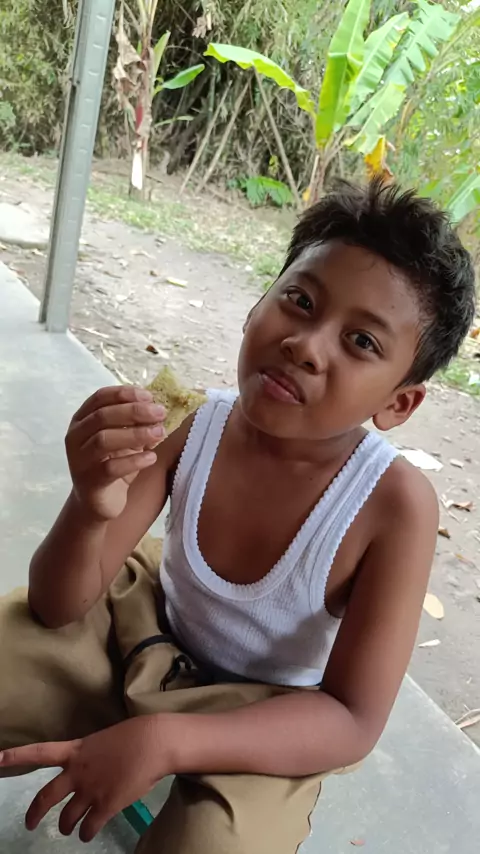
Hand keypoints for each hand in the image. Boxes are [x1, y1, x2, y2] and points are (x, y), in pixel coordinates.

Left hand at [0, 717, 172, 841]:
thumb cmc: (133, 736)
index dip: (16, 757)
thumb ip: (90, 757)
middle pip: (46, 797)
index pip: (39, 752)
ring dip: (66, 827)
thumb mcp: (102, 741)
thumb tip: (91, 773)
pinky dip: (87, 833)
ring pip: (67, 819)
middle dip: (34, 813)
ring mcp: (90, 790)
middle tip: (29, 824)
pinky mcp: (105, 806)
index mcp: (75, 751)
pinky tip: (88, 833)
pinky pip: (89, 828)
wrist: (153, 743)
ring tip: (69, 829)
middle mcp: (77, 772)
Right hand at [66, 386, 165, 519]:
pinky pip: (111, 468)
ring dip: (135, 434)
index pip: (99, 398)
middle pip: (102, 416)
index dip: (124, 394)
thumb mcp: (124, 439)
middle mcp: (75, 437)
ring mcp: (80, 459)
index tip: (148, 396)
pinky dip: (134, 461)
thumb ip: (136, 424)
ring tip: (159, 433)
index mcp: (82, 420)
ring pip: (104, 440)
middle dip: (134, 411)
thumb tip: (159, 410)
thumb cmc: (112, 464)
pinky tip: (151, 458)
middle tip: (159, 413)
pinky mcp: (89, 481)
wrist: (97, 502)